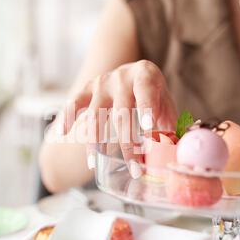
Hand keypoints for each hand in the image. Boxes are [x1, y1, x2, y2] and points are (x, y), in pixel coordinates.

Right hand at [62, 60, 176, 177]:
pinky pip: (73, 103)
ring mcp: (101, 82)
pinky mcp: (86, 88)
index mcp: (145, 75)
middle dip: (127, 144)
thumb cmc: (152, 93)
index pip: (146, 93)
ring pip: (95, 114)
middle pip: (121, 113)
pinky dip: (67, 118)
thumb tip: (176, 150)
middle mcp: (121, 76)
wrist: (130, 71)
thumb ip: (170, 122)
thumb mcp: (165, 102)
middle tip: (134, 169)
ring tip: (96, 163)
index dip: (147, 110)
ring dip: (95, 141)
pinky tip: (63, 133)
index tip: (150, 131)